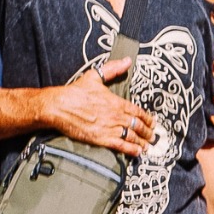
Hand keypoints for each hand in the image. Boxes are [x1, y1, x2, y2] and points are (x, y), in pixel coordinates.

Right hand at [41, 58, 156, 153]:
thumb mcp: (95, 76)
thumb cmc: (76, 92)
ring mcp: (109, 128)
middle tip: (153, 136)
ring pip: (132, 136)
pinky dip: (131, 149)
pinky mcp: (101, 139)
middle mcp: (116, 116)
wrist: (60, 106)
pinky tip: (137, 152)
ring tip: (147, 146)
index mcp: (116, 101)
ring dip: (142, 142)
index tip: (152, 122)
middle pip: (138, 125)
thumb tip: (127, 61)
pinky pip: (120, 145)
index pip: (137, 111)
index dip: (147, 118)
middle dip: (147, 132)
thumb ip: (113, 69)